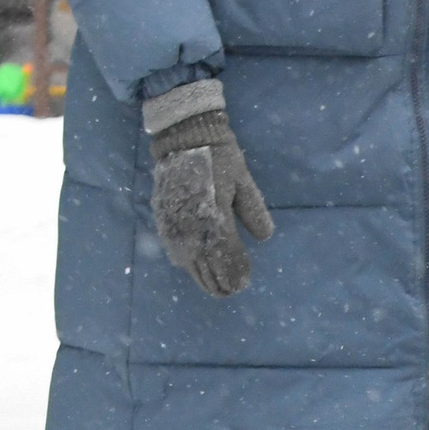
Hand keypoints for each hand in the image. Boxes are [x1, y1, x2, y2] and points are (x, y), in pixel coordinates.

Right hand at [143, 81, 272, 297]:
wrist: (185, 137)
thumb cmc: (220, 157)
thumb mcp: (243, 181)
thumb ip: (253, 209)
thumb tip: (265, 237)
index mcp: (213, 214)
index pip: (225, 252)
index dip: (233, 270)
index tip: (243, 283)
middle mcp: (191, 222)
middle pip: (204, 261)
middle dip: (217, 279)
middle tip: (230, 292)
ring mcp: (174, 220)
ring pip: (186, 257)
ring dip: (199, 274)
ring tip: (213, 288)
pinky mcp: (163, 214)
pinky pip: (172, 244)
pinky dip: (183, 259)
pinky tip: (189, 267)